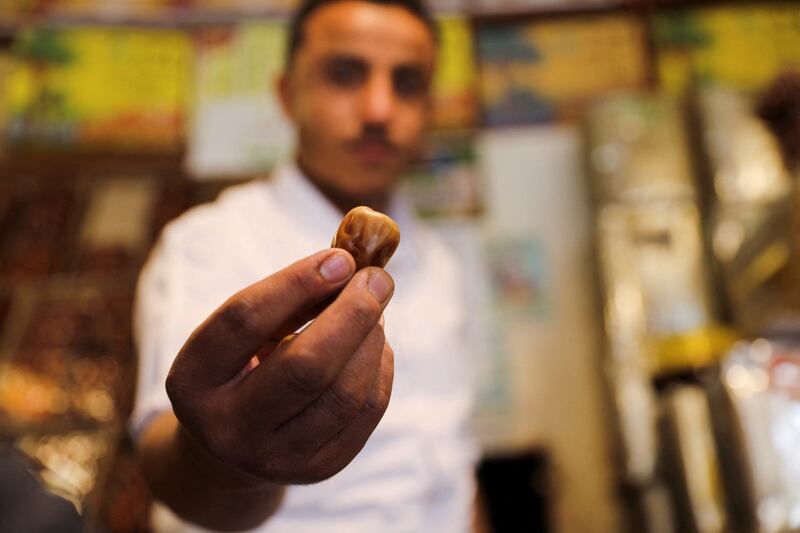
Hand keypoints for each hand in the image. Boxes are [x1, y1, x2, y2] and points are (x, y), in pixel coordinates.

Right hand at [166, 248, 393, 484]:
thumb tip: (352, 262)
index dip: (297, 283)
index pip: (244, 321)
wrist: (235, 444)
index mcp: (193, 379)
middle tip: (379, 279)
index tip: (341, 257)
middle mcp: (228, 427)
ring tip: (374, 311)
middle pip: (305, 367)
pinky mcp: (318, 469)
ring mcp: (275, 458)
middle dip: (352, 314)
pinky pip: (368, 411)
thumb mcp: (245, 332)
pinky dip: (379, 367)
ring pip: (346, 392)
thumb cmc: (244, 365)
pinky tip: (373, 346)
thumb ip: (289, 296)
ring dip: (371, 339)